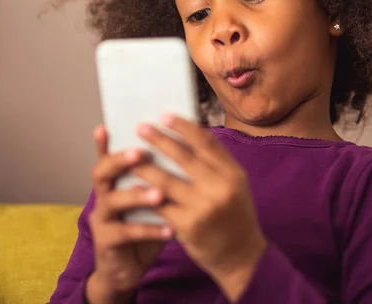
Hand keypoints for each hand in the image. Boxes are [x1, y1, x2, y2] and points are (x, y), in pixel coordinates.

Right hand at [86, 125, 172, 301]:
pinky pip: (125, 233)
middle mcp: (104, 195)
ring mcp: (102, 218)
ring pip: (113, 201)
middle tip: (140, 154)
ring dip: (137, 195)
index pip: (109, 155)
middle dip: (119, 161)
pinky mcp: (106, 241)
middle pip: (101, 172)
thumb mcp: (155, 197)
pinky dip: (149, 229)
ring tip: (159, 194)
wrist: (129, 267)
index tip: (105, 126)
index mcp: (116, 180)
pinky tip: (169, 230)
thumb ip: (162, 175)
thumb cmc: (147, 224)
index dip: (104, 143)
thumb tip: (187, 146)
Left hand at [131, 115, 267, 300]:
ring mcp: (203, 208)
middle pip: (184, 157)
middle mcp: (220, 188)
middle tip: (141, 127)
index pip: (206, 142)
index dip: (184, 126)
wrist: (241, 256)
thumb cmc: (235, 214)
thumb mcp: (236, 185)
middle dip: (160, 139)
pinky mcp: (187, 227)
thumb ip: (218, 162)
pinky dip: (146, 193)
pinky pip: (161, 205)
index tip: (165, 115)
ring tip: (129, 155)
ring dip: (145, 165)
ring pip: (167, 181)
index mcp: (233, 173)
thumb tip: (193, 133)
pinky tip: (134, 184)